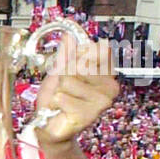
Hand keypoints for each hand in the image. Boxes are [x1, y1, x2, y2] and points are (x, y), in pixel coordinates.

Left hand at [35, 34, 118, 149]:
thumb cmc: (57, 99)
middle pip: (81, 63)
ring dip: (60, 90)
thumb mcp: (59, 71)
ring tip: (63, 100)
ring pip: (69, 80)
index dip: (78, 56)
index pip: (98, 48)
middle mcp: (111, 86)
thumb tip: (70, 33)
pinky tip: (62, 109)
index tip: (72, 69)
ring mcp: (102, 101)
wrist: (49, 125)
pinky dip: (57, 102)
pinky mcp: (90, 113)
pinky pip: (63, 96)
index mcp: (107, 73)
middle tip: (65, 88)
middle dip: (65, 75)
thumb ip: (67, 53)